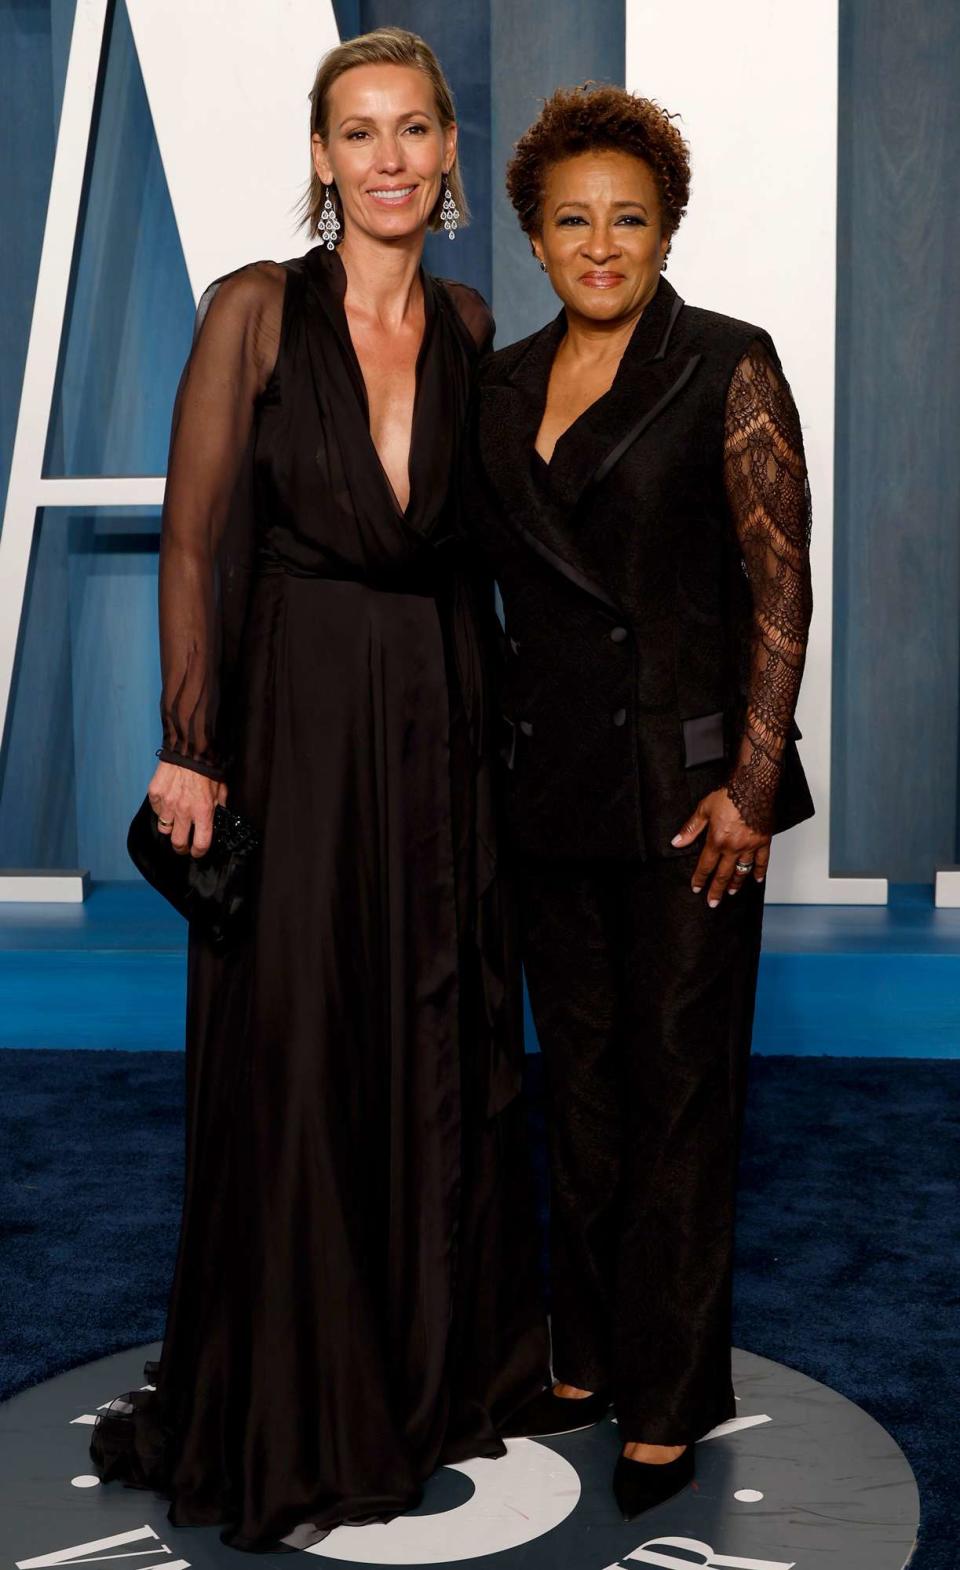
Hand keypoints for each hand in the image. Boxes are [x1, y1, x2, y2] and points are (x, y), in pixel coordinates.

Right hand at [147, 761, 226, 858]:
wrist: (189, 749)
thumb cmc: (207, 768)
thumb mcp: (221, 790)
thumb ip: (219, 807)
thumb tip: (218, 817)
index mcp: (203, 812)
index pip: (201, 844)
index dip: (199, 852)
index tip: (198, 852)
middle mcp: (184, 811)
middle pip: (178, 843)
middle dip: (181, 848)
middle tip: (183, 845)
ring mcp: (167, 803)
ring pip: (164, 829)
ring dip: (170, 828)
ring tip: (175, 823)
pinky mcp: (155, 794)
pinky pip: (156, 810)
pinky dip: (161, 810)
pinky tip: (167, 804)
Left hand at [671, 787, 770, 905]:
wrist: (753, 784)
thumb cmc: (730, 794)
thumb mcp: (704, 809)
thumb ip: (691, 829)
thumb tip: (677, 842)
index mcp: (717, 840)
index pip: (706, 866)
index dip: (700, 879)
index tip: (697, 888)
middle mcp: (734, 847)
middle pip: (723, 874)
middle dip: (716, 890)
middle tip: (713, 903)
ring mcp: (750, 845)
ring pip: (742, 871)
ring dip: (736, 884)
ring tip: (731, 893)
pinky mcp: (763, 840)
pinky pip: (762, 861)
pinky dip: (759, 871)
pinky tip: (756, 879)